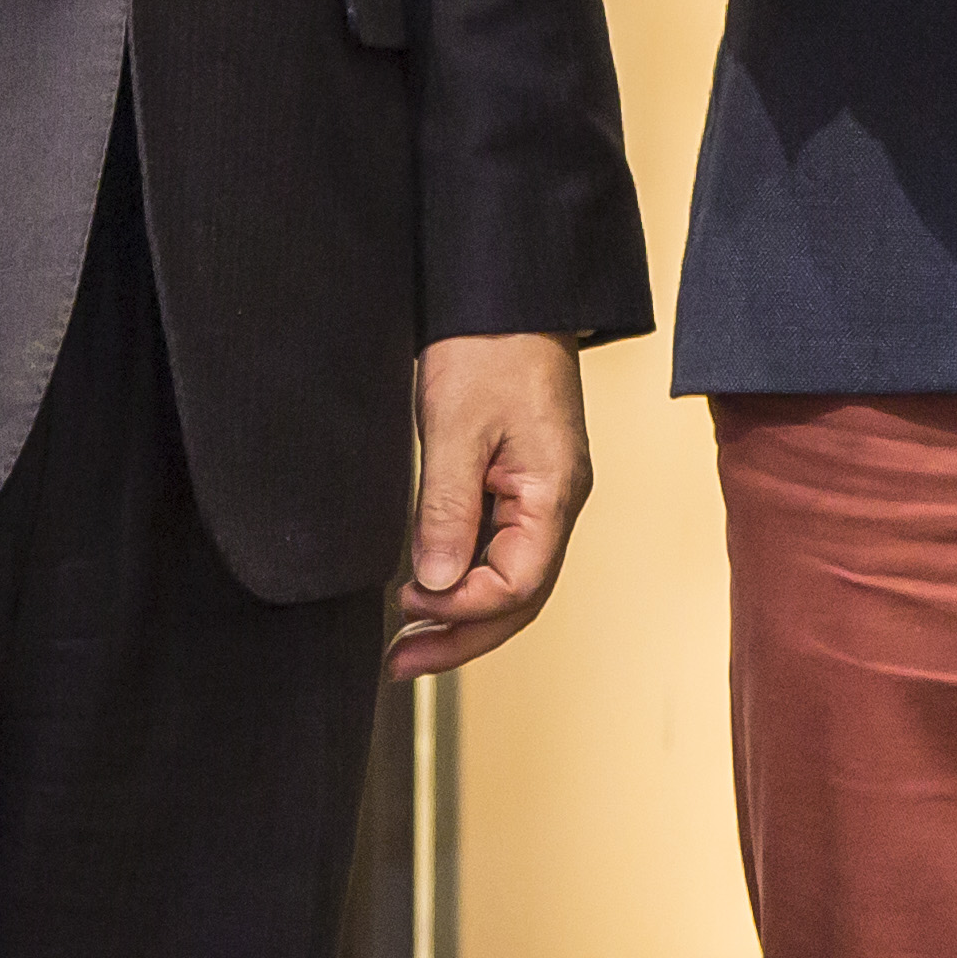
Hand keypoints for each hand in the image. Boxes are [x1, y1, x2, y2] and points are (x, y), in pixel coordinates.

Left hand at [390, 332, 593, 681]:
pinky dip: (463, 578)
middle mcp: (556, 503)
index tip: (406, 601)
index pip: (518, 585)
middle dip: (460, 637)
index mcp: (555, 493)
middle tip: (399, 666)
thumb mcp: (457, 427)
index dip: (461, 607)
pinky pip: (499, 549)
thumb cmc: (489, 347)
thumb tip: (431, 584)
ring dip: (459, 616)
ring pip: (509, 579)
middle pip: (519, 598)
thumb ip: (446, 509)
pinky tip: (427, 590)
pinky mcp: (519, 481)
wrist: (508, 291)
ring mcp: (541, 494)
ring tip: (406, 644)